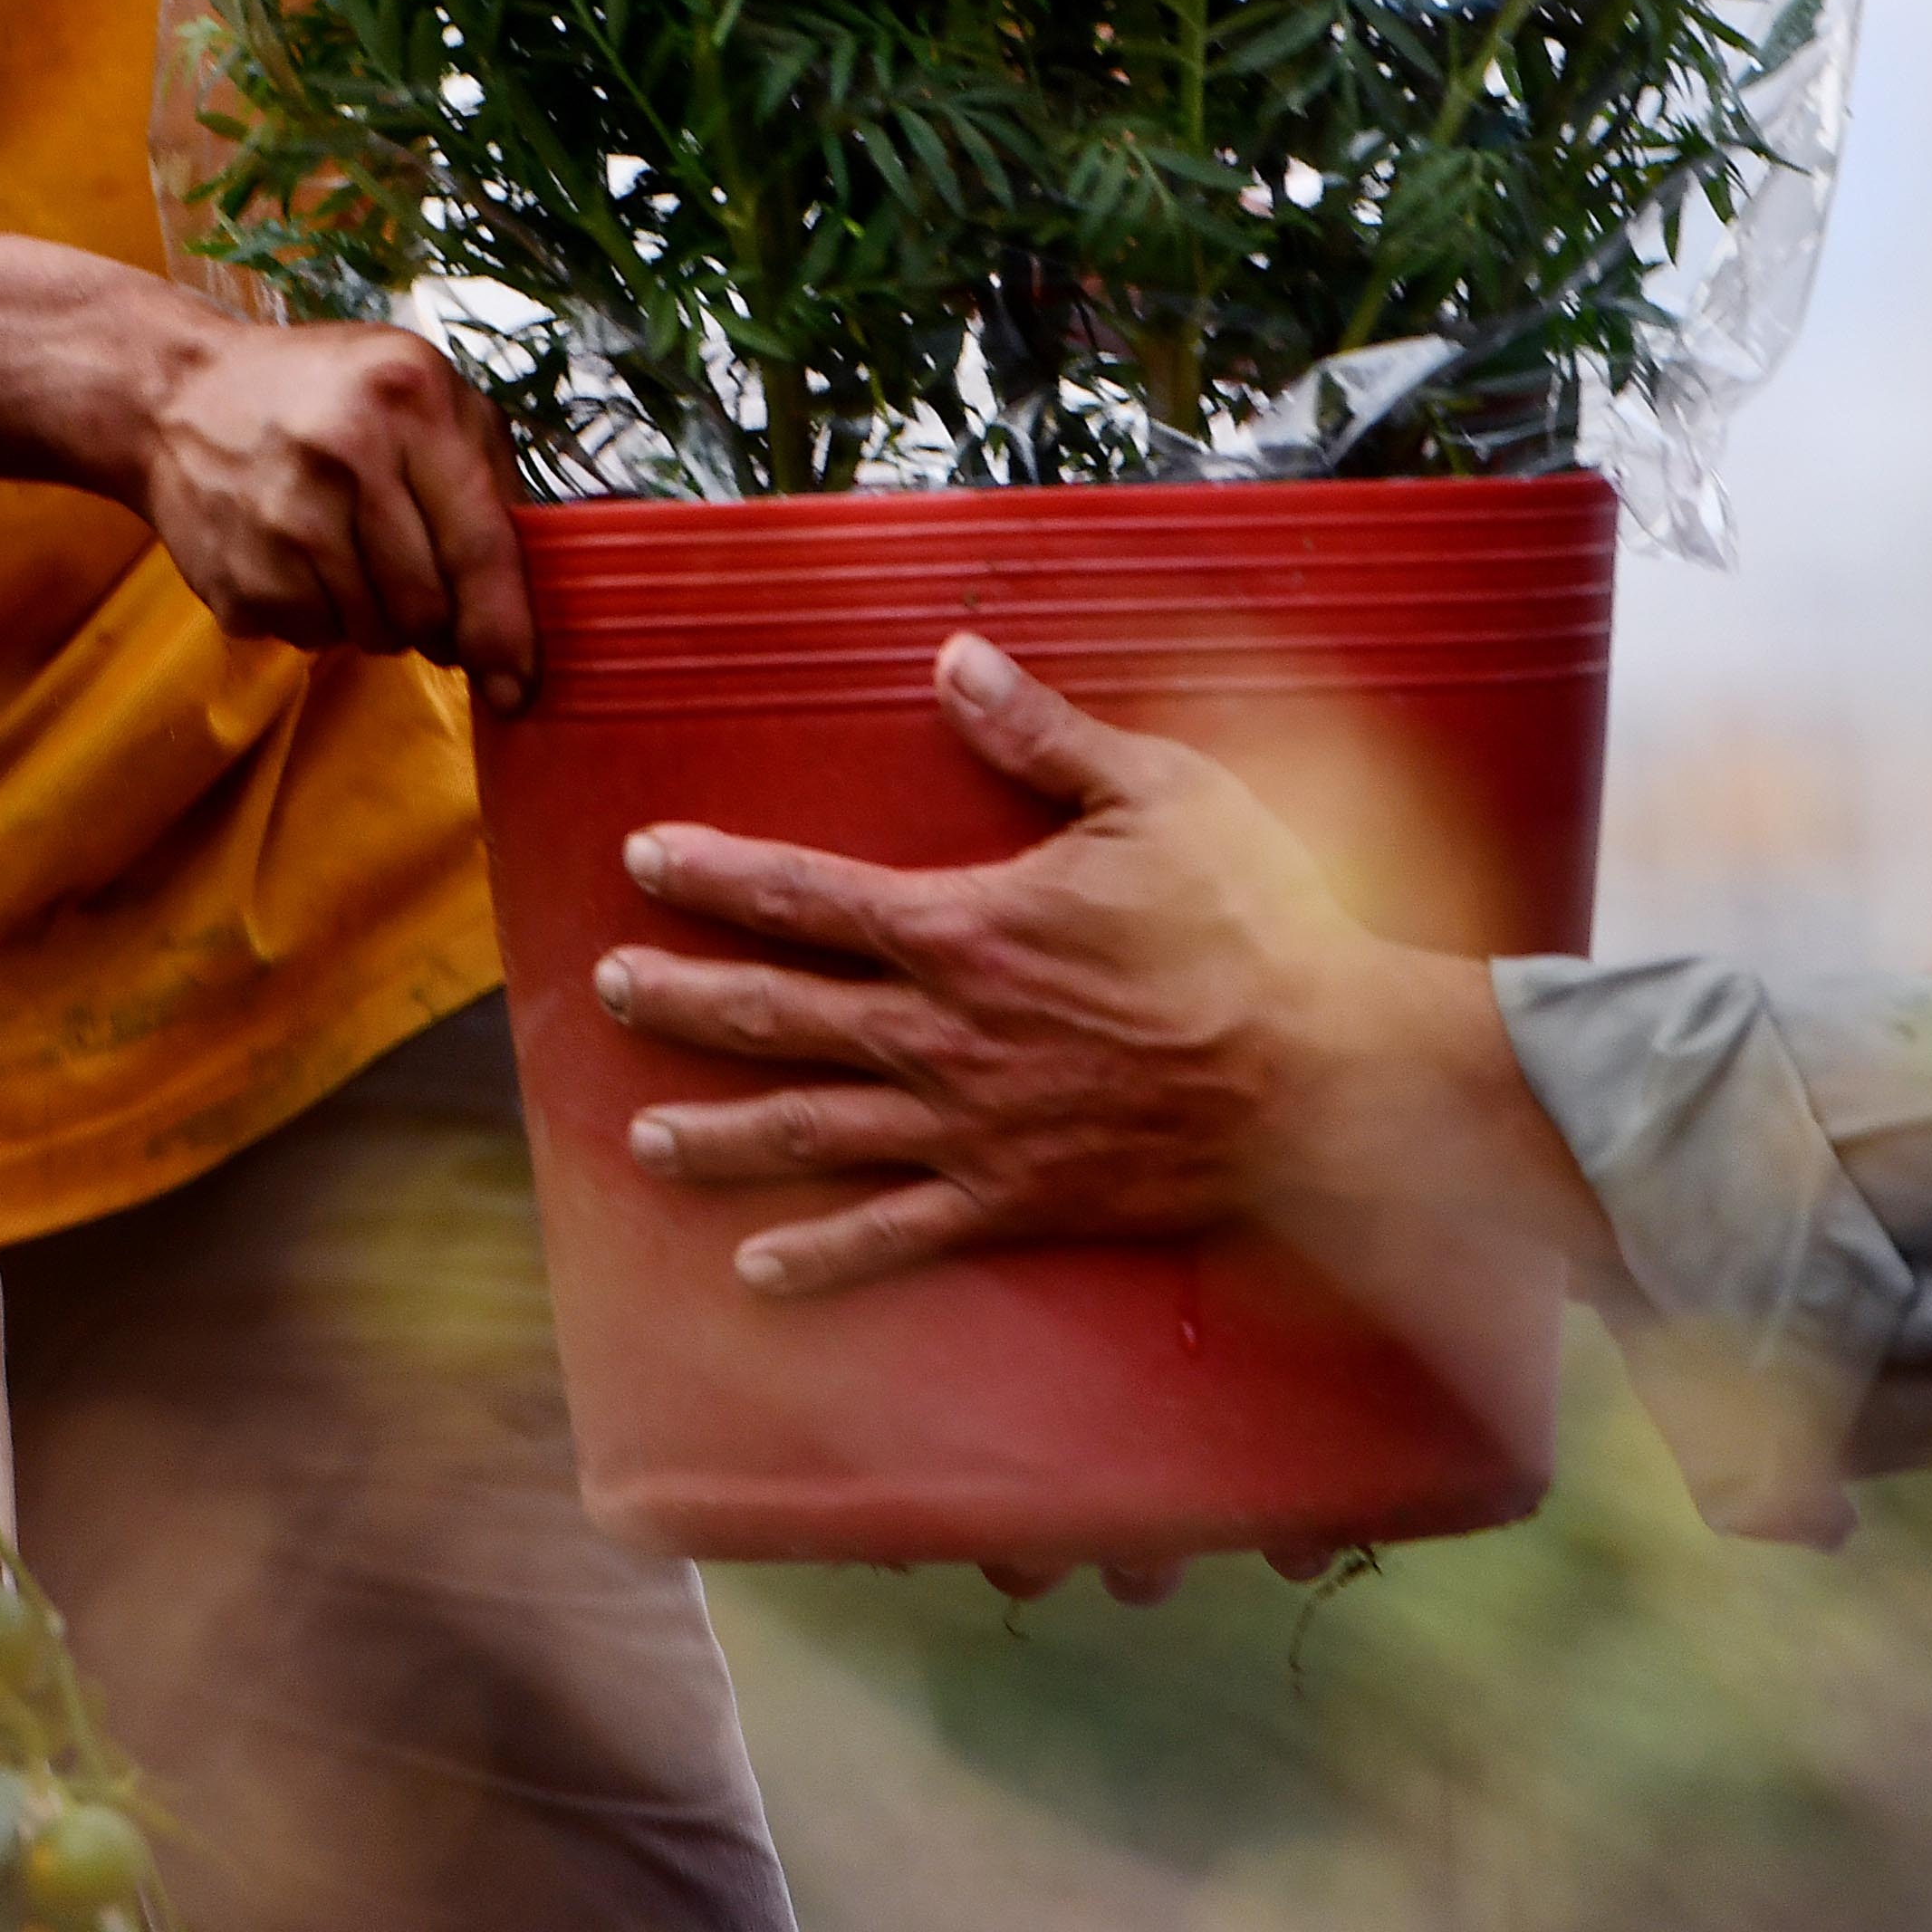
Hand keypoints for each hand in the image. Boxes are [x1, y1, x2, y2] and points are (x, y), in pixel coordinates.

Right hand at [100, 301, 540, 692]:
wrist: (175, 399)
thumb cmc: (322, 393)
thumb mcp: (419, 386)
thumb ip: (486, 468)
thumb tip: (533, 582)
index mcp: (407, 401)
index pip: (478, 545)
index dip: (507, 628)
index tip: (522, 685)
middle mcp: (344, 458)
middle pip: (428, 606)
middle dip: (441, 625)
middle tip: (427, 596)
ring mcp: (283, 523)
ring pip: (375, 634)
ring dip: (382, 620)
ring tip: (353, 556)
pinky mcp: (239, 577)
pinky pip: (315, 639)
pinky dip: (324, 617)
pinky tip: (301, 558)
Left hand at [592, 634, 1598, 1298]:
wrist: (1326, 1078)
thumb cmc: (1252, 926)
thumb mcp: (1155, 794)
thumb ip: (1041, 733)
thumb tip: (953, 658)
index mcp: (964, 926)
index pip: (804, 894)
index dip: (714, 874)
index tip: (642, 858)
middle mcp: (942, 1034)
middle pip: (777, 1014)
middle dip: (681, 999)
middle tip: (605, 990)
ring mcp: (971, 1127)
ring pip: (811, 1131)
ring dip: (719, 1134)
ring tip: (643, 1137)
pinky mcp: (1014, 1199)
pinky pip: (895, 1235)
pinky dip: (821, 1258)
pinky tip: (754, 1273)